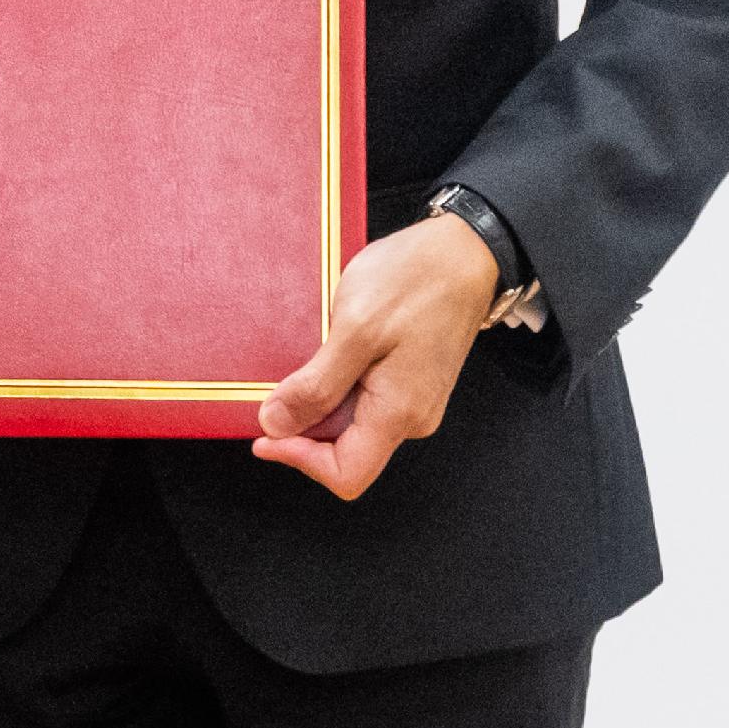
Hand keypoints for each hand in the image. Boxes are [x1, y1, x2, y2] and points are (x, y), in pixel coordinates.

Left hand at [252, 213, 498, 500]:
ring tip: (305, 356)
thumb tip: (276, 425)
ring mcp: (414, 400)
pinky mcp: (411, 381)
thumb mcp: (354, 329)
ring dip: (320, 401)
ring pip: (353, 424)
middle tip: (276, 384)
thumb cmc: (415, 281)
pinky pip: (365, 399)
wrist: (463, 252)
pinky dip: (337, 384)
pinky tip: (328, 349)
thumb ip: (317, 385)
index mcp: (398, 414)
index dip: (299, 459)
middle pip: (346, 451)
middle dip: (305, 426)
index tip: (265, 431)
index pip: (345, 474)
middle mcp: (412, 418)